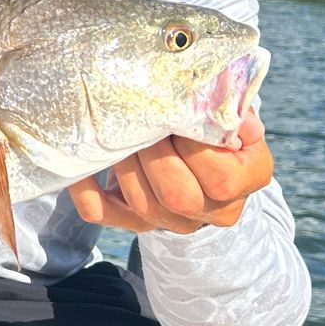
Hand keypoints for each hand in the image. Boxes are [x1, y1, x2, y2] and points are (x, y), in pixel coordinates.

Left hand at [68, 109, 271, 234]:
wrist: (202, 161)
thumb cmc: (217, 127)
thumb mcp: (235, 114)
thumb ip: (232, 108)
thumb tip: (224, 104)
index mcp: (244, 183)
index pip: (221, 180)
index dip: (195, 148)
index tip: (178, 117)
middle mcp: (211, 211)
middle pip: (178, 197)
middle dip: (155, 155)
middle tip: (141, 120)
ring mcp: (171, 221)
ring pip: (142, 203)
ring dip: (124, 163)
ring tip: (117, 130)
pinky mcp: (134, 221)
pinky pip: (104, 213)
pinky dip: (87, 191)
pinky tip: (80, 166)